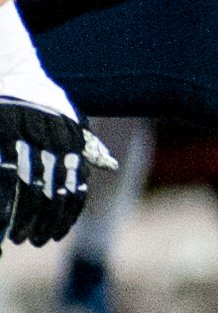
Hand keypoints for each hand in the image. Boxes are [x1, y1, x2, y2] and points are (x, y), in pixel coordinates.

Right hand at [0, 90, 107, 246]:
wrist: (14, 70)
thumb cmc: (43, 100)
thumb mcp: (70, 119)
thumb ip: (86, 145)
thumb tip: (111, 165)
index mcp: (74, 141)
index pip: (75, 188)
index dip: (66, 217)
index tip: (55, 236)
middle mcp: (55, 141)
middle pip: (53, 194)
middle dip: (43, 224)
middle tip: (33, 242)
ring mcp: (28, 137)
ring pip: (29, 189)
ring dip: (23, 219)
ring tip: (16, 238)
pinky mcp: (4, 133)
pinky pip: (5, 176)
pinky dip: (3, 204)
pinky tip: (0, 223)